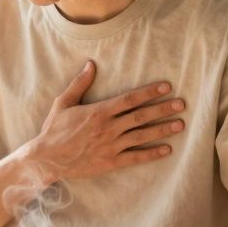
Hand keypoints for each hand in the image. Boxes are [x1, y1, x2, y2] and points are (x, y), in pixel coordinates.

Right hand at [25, 60, 185, 181]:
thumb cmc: (53, 130)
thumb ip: (80, 84)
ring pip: (141, 136)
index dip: (150, 92)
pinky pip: (135, 157)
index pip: (130, 99)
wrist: (46, 158)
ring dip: (162, 130)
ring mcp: (110, 146)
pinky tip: (166, 150)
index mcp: (99, 112)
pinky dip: (152, 154)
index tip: (166, 87)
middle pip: (141, 116)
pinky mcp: (110, 162)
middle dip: (163, 109)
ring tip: (180, 124)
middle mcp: (108, 128)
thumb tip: (91, 64)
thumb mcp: (63, 103)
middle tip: (181, 104)